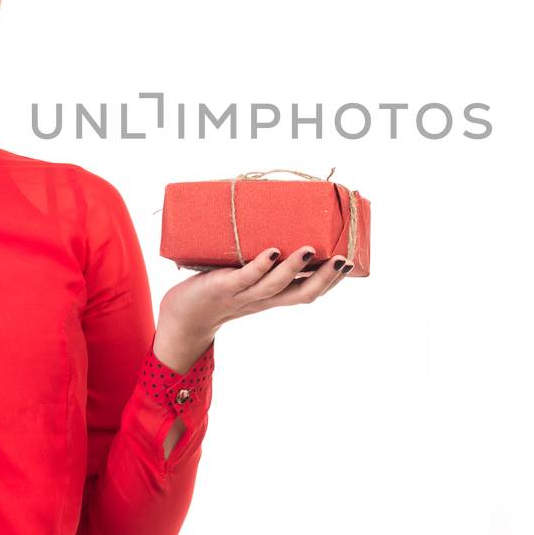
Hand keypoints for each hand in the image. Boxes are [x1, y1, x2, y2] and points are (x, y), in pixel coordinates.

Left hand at [156, 245, 355, 348]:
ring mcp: (242, 294)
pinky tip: (272, 251)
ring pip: (274, 286)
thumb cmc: (216, 289)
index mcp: (272, 297)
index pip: (309, 292)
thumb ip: (261, 256)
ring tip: (310, 249)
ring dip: (295, 268)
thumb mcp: (245, 276)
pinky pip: (244, 277)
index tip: (351, 262)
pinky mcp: (222, 286)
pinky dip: (260, 265)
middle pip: (301, 294)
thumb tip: (276, 217)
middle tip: (345, 259)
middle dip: (326, 278)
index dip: (332, 281)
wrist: (182, 317)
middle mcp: (262, 299)